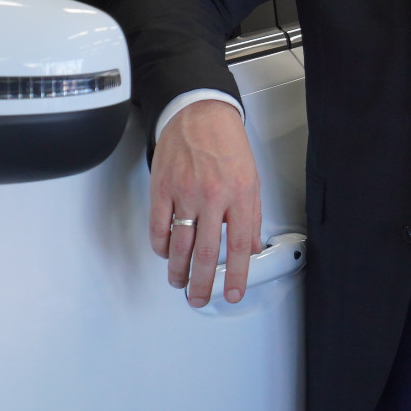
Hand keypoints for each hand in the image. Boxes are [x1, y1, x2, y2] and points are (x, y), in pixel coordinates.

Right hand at [148, 98, 260, 307]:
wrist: (200, 112)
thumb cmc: (227, 142)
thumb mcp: (251, 177)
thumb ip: (252, 214)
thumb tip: (251, 247)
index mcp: (240, 194)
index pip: (240, 246)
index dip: (236, 275)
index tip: (232, 293)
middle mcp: (213, 196)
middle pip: (206, 252)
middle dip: (202, 283)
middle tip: (199, 298)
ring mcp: (185, 193)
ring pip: (179, 245)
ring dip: (178, 271)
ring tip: (180, 283)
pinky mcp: (162, 188)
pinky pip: (159, 227)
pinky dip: (161, 246)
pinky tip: (166, 254)